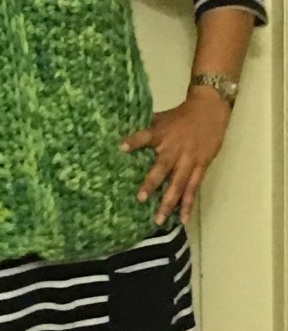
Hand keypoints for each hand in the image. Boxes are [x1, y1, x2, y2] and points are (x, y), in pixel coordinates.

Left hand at [120, 87, 231, 225]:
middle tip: (140, 199)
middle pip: (162, 168)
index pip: (145, 136)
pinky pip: (193, 188)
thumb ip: (145, 130)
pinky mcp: (201, 167)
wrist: (211, 110)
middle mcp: (175, 149)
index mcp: (162, 134)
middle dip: (152, 183)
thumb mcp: (161, 119)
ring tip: (159, 220)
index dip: (134, 141)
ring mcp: (189, 160)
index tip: (121, 147)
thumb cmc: (179, 117)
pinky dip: (188, 204)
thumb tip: (119, 139)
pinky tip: (182, 219)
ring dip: (168, 203)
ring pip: (178, 184)